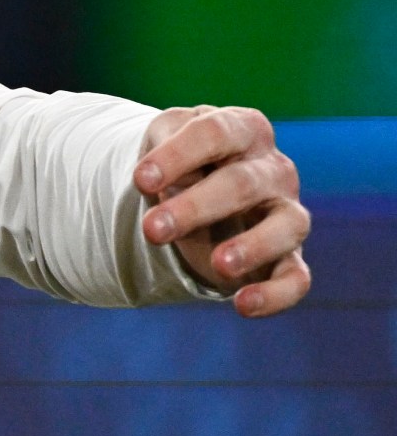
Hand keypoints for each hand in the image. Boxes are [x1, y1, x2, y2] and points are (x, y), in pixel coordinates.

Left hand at [134, 105, 310, 317]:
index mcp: (245, 129)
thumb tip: (155, 171)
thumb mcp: (164, 139)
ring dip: (252, 247)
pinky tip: (242, 305)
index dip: (178, 155)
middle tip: (152, 230)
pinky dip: (275, 295)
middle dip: (195, 208)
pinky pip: (296, 278)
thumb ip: (161, 143)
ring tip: (218, 265)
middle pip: (242, 183)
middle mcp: (274, 169)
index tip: (139, 180)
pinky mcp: (289, 257)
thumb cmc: (184, 160)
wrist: (199, 189)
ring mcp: (287, 213)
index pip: (216, 133)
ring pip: (284, 227)